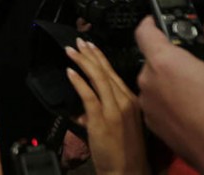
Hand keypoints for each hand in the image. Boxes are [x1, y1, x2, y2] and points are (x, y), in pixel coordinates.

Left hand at [64, 38, 148, 174]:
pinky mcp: (103, 119)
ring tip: (71, 51)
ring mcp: (115, 109)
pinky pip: (89, 95)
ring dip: (83, 62)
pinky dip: (79, 82)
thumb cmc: (126, 152)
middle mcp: (126, 101)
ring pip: (98, 79)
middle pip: (106, 72)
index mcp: (133, 101)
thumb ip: (107, 110)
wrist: (129, 172)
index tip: (91, 47)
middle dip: (91, 54)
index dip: (101, 58)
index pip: (114, 73)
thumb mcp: (123, 125)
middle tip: (79, 42)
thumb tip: (87, 104)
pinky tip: (70, 72)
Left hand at [135, 17, 203, 174]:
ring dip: (172, 79)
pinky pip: (158, 102)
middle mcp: (149, 83)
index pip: (143, 31)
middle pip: (152, 58)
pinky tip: (196, 106)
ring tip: (202, 88)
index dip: (151, 21)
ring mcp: (149, 107)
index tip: (159, 19)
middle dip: (172, 55)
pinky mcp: (155, 126)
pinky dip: (172, 99)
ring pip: (156, 81)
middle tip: (198, 60)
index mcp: (164, 63)